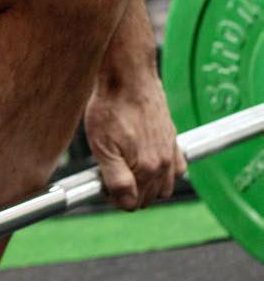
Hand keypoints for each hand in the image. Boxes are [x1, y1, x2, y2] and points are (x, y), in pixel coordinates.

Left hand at [84, 71, 186, 210]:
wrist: (127, 77)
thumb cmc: (110, 107)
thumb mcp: (102, 146)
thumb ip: (115, 179)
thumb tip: (126, 203)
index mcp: (146, 168)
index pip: (132, 203)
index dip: (113, 196)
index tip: (102, 181)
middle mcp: (163, 163)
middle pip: (148, 198)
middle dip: (129, 191)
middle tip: (111, 172)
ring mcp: (171, 151)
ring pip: (163, 188)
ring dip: (146, 185)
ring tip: (127, 166)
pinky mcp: (174, 140)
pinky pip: (178, 169)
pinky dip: (165, 172)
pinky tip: (148, 161)